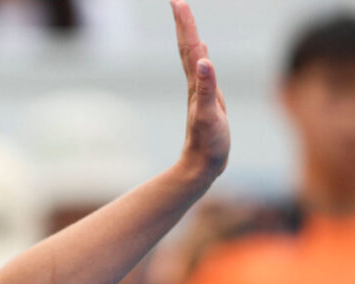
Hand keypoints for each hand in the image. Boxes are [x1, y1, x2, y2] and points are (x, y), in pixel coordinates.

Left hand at [172, 0, 229, 180]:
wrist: (202, 165)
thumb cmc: (208, 143)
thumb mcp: (209, 115)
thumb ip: (206, 88)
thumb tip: (204, 61)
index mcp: (196, 83)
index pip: (189, 47)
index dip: (185, 24)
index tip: (177, 2)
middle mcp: (195, 84)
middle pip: (188, 47)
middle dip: (184, 23)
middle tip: (177, 1)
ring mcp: (200, 92)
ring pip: (193, 58)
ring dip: (190, 36)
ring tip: (186, 18)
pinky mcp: (207, 100)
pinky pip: (203, 73)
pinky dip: (202, 58)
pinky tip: (203, 54)